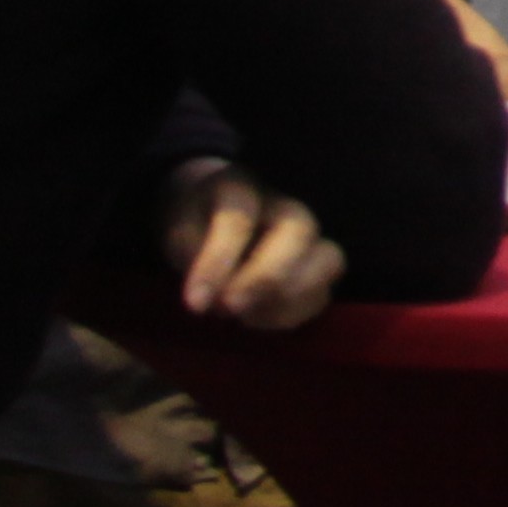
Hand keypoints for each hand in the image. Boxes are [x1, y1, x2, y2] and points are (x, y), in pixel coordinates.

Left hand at [160, 160, 343, 331]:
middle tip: (232, 307)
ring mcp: (311, 236)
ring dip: (290, 296)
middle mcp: (286, 207)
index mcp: (242, 187)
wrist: (215, 220)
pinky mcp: (319, 266)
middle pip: (298, 231)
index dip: (218, 262)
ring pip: (329, 260)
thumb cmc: (197, 224)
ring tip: (246, 316)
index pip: (238, 219)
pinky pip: (323, 293)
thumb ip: (193, 258)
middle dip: (267, 275)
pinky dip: (293, 313)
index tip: (195, 302)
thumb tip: (208, 299)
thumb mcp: (179, 233)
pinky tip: (257, 319)